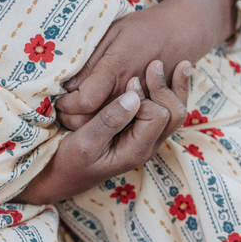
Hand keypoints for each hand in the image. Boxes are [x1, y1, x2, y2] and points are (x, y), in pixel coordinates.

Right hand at [19, 60, 190, 203]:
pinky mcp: (138, 132)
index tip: (129, 81)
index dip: (144, 96)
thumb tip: (134, 95)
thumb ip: (109, 120)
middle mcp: (147, 145)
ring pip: (173, 113)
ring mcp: (145, 139)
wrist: (60, 178)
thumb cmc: (69, 161)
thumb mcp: (84, 142)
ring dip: (173, 89)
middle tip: (154, 63)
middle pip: (174, 114)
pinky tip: (171, 76)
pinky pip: (162, 112)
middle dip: (167, 88)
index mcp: (136, 150)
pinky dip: (167, 94)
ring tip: (179, 65)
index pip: (156, 115)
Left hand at [57, 0, 234, 128]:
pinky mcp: (150, 107)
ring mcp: (142, 101)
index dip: (66, 104)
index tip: (60, 98)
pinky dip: (107, 123)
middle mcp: (130, 90)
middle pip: (93, 120)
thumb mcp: (110, 34)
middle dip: (72, 118)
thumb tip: (69, 86)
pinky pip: (124, 125)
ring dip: (87, 124)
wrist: (182, 31)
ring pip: (107, 127)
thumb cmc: (142, 28)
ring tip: (74, 113)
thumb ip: (90, 62)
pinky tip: (95, 113)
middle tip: (62, 109)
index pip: (83, 101)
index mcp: (117, 69)